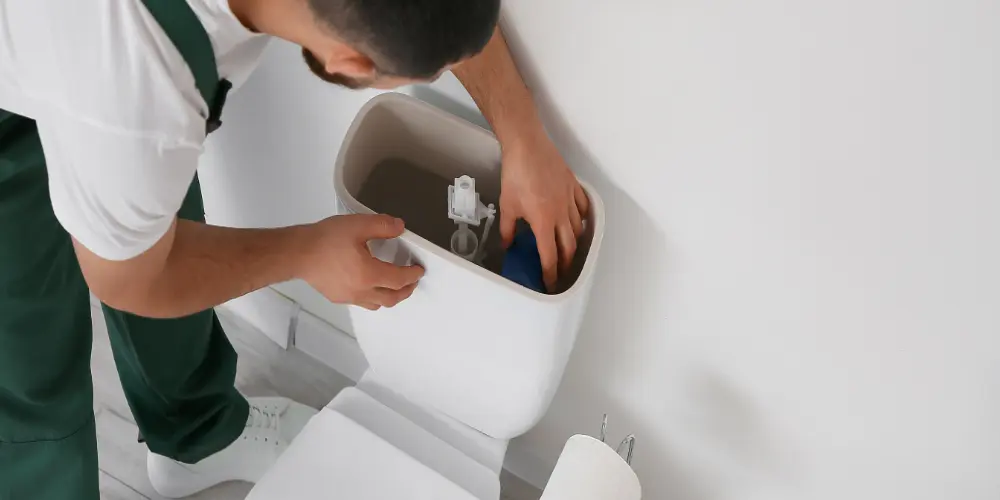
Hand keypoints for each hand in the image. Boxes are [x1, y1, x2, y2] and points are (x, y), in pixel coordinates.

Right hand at [299, 214, 423, 309]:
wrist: (296, 253)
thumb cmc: (324, 240)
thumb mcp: (357, 225)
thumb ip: (382, 226)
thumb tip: (400, 227)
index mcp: (369, 274)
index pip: (399, 280)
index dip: (412, 275)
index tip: (418, 269)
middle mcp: (361, 291)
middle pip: (391, 298)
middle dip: (405, 291)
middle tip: (412, 281)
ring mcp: (348, 297)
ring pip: (377, 304)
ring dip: (389, 297)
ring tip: (393, 285)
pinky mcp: (337, 297)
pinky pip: (361, 302)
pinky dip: (372, 297)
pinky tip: (369, 285)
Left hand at [500, 130, 589, 290]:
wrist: (526, 146)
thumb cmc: (515, 175)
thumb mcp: (507, 206)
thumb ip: (509, 230)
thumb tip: (508, 245)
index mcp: (544, 222)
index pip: (550, 256)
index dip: (550, 274)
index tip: (549, 284)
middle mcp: (561, 214)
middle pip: (569, 248)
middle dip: (565, 264)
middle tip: (560, 272)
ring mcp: (570, 200)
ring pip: (578, 229)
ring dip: (574, 244)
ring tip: (569, 251)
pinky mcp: (573, 186)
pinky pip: (583, 207)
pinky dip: (583, 219)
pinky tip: (579, 222)